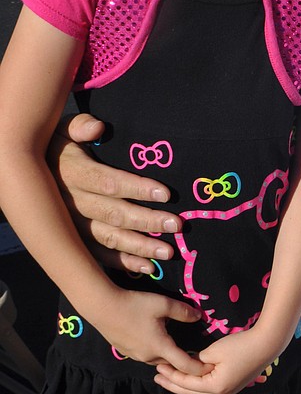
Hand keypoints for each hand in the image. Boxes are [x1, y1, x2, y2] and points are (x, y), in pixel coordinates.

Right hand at [48, 114, 182, 273]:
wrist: (29, 174)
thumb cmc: (59, 147)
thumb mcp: (62, 129)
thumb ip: (80, 125)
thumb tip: (96, 127)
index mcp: (71, 173)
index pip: (108, 182)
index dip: (136, 188)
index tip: (165, 193)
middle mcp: (70, 202)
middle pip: (113, 214)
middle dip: (147, 221)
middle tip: (177, 224)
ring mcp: (71, 225)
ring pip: (109, 238)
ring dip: (140, 246)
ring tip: (168, 251)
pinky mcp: (74, 241)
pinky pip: (99, 256)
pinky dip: (123, 264)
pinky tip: (147, 268)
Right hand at [99, 288, 208, 373]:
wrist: (102, 307)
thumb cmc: (134, 305)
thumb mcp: (163, 304)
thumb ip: (183, 311)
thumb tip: (199, 316)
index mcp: (160, 347)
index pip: (185, 365)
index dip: (199, 369)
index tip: (210, 369)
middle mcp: (148, 356)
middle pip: (171, 365)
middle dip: (183, 363)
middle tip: (196, 357)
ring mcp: (135, 355)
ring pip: (157, 360)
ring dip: (168, 357)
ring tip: (177, 349)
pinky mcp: (125, 351)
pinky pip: (145, 355)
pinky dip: (154, 351)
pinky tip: (155, 339)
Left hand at [155, 325, 282, 393]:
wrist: (267, 344)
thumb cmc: (240, 346)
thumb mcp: (214, 351)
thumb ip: (198, 360)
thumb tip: (192, 363)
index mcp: (216, 387)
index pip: (187, 384)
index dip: (172, 376)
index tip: (158, 368)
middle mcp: (222, 393)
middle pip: (192, 392)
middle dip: (174, 384)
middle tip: (157, 378)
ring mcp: (229, 390)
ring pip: (200, 390)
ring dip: (184, 384)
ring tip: (170, 378)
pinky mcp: (233, 384)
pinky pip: (209, 386)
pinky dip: (196, 382)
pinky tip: (189, 377)